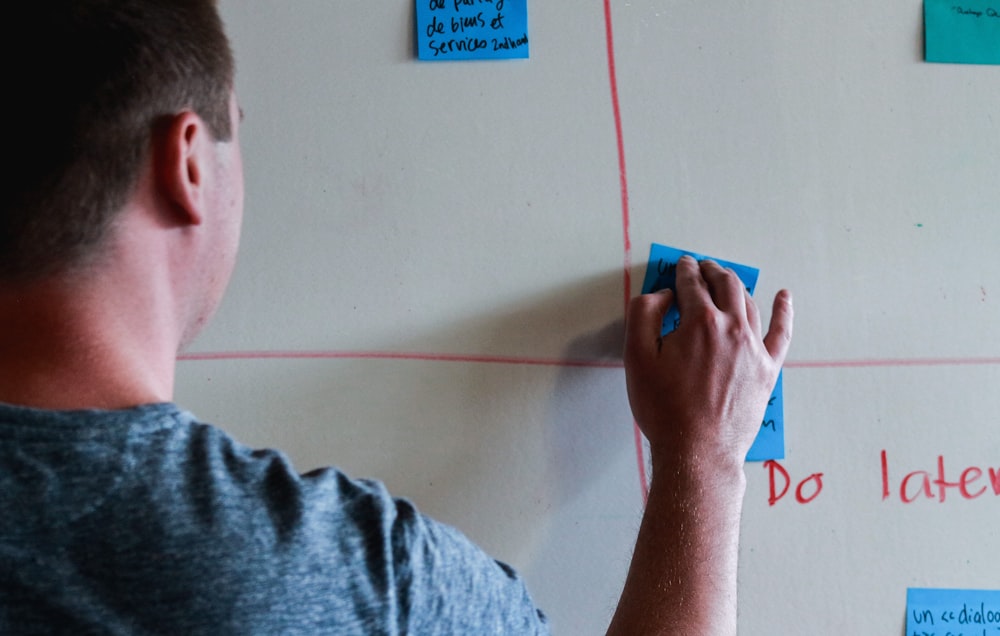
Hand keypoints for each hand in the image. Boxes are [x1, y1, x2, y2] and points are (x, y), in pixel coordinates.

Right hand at [623, 256, 792, 468]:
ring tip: (725, 281)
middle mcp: (732, 328)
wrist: (697, 451)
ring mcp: (754, 348)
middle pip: (724, 284)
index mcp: (699, 321)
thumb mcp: (636, 357)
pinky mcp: (767, 369)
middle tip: (702, 266)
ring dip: (735, 285)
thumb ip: (644, 314)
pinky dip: (783, 311)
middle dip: (711, 270)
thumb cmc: (664, 408)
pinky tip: (783, 297)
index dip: (684, 269)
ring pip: (748, 302)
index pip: (691, 282)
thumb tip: (664, 295)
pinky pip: (780, 332)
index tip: (681, 265)